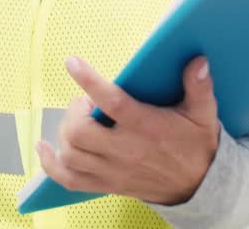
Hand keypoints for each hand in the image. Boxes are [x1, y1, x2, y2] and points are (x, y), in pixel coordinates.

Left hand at [36, 55, 220, 205]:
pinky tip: (45, 148)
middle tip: (85, 103)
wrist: (199, 187)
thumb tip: (197, 60)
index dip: (89, 81)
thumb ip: (199, 87)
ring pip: (71, 154)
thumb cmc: (196, 145)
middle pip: (80, 132)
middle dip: (74, 111)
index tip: (72, 62)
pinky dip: (51, 164)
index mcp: (146, 127)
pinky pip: (69, 179)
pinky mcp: (106, 184)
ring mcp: (113, 171)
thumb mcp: (203, 114)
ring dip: (65, 133)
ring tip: (79, 120)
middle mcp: (125, 151)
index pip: (112, 102)